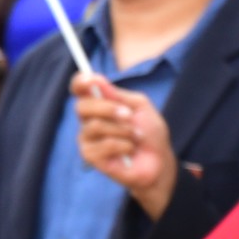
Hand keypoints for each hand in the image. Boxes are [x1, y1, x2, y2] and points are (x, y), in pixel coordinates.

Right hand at [73, 73, 178, 217]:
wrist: (159, 160)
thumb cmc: (149, 132)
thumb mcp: (140, 107)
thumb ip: (119, 95)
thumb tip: (96, 80)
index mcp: (99, 104)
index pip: (79, 89)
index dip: (80, 82)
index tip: (90, 79)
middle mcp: (88, 120)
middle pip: (82, 106)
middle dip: (108, 109)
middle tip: (129, 115)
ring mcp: (87, 139)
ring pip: (95, 126)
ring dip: (123, 130)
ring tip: (136, 136)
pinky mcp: (90, 156)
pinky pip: (104, 144)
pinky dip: (124, 145)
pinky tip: (130, 150)